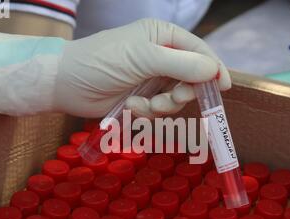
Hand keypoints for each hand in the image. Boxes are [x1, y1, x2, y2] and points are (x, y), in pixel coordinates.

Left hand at [55, 18, 230, 117]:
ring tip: (144, 104)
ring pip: (177, 98)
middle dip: (184, 92)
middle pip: (192, 78)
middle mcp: (161, 56)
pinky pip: (160, 110)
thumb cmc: (102, 61)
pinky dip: (148, 112)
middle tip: (173, 99)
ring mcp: (152, 79)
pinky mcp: (143, 98)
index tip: (223, 86)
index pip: (199, 51)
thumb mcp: (143, 58)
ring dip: (163, 106)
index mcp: (163, 36)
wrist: (66, 84)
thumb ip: (181, 64)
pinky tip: (130, 107)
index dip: (213, 68)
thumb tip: (215, 71)